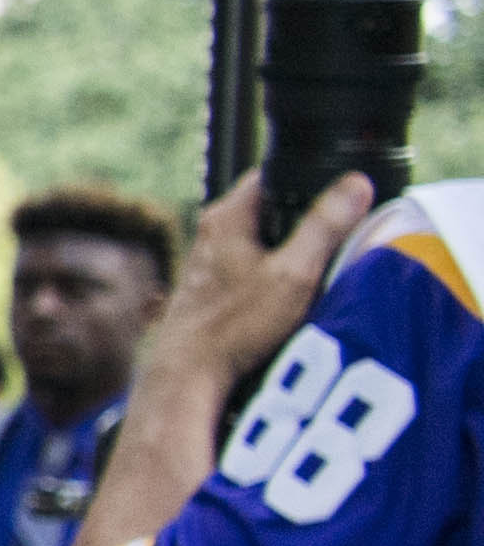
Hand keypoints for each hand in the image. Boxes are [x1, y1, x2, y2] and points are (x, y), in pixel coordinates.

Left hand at [146, 166, 371, 412]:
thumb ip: (325, 228)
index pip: (273, 174)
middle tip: (340, 235)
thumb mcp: (294, 273)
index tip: (342, 195)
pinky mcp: (216, 284)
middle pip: (273, 207)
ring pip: (265, 238)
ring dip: (294, 248)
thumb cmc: (236, 325)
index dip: (311, 180)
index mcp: (229, 215)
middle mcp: (214, 230)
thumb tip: (356, 185)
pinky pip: (257, 264)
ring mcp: (212, 258)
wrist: (190, 372)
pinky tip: (295, 292)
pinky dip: (279, 270)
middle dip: (307, 217)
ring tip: (321, 266)